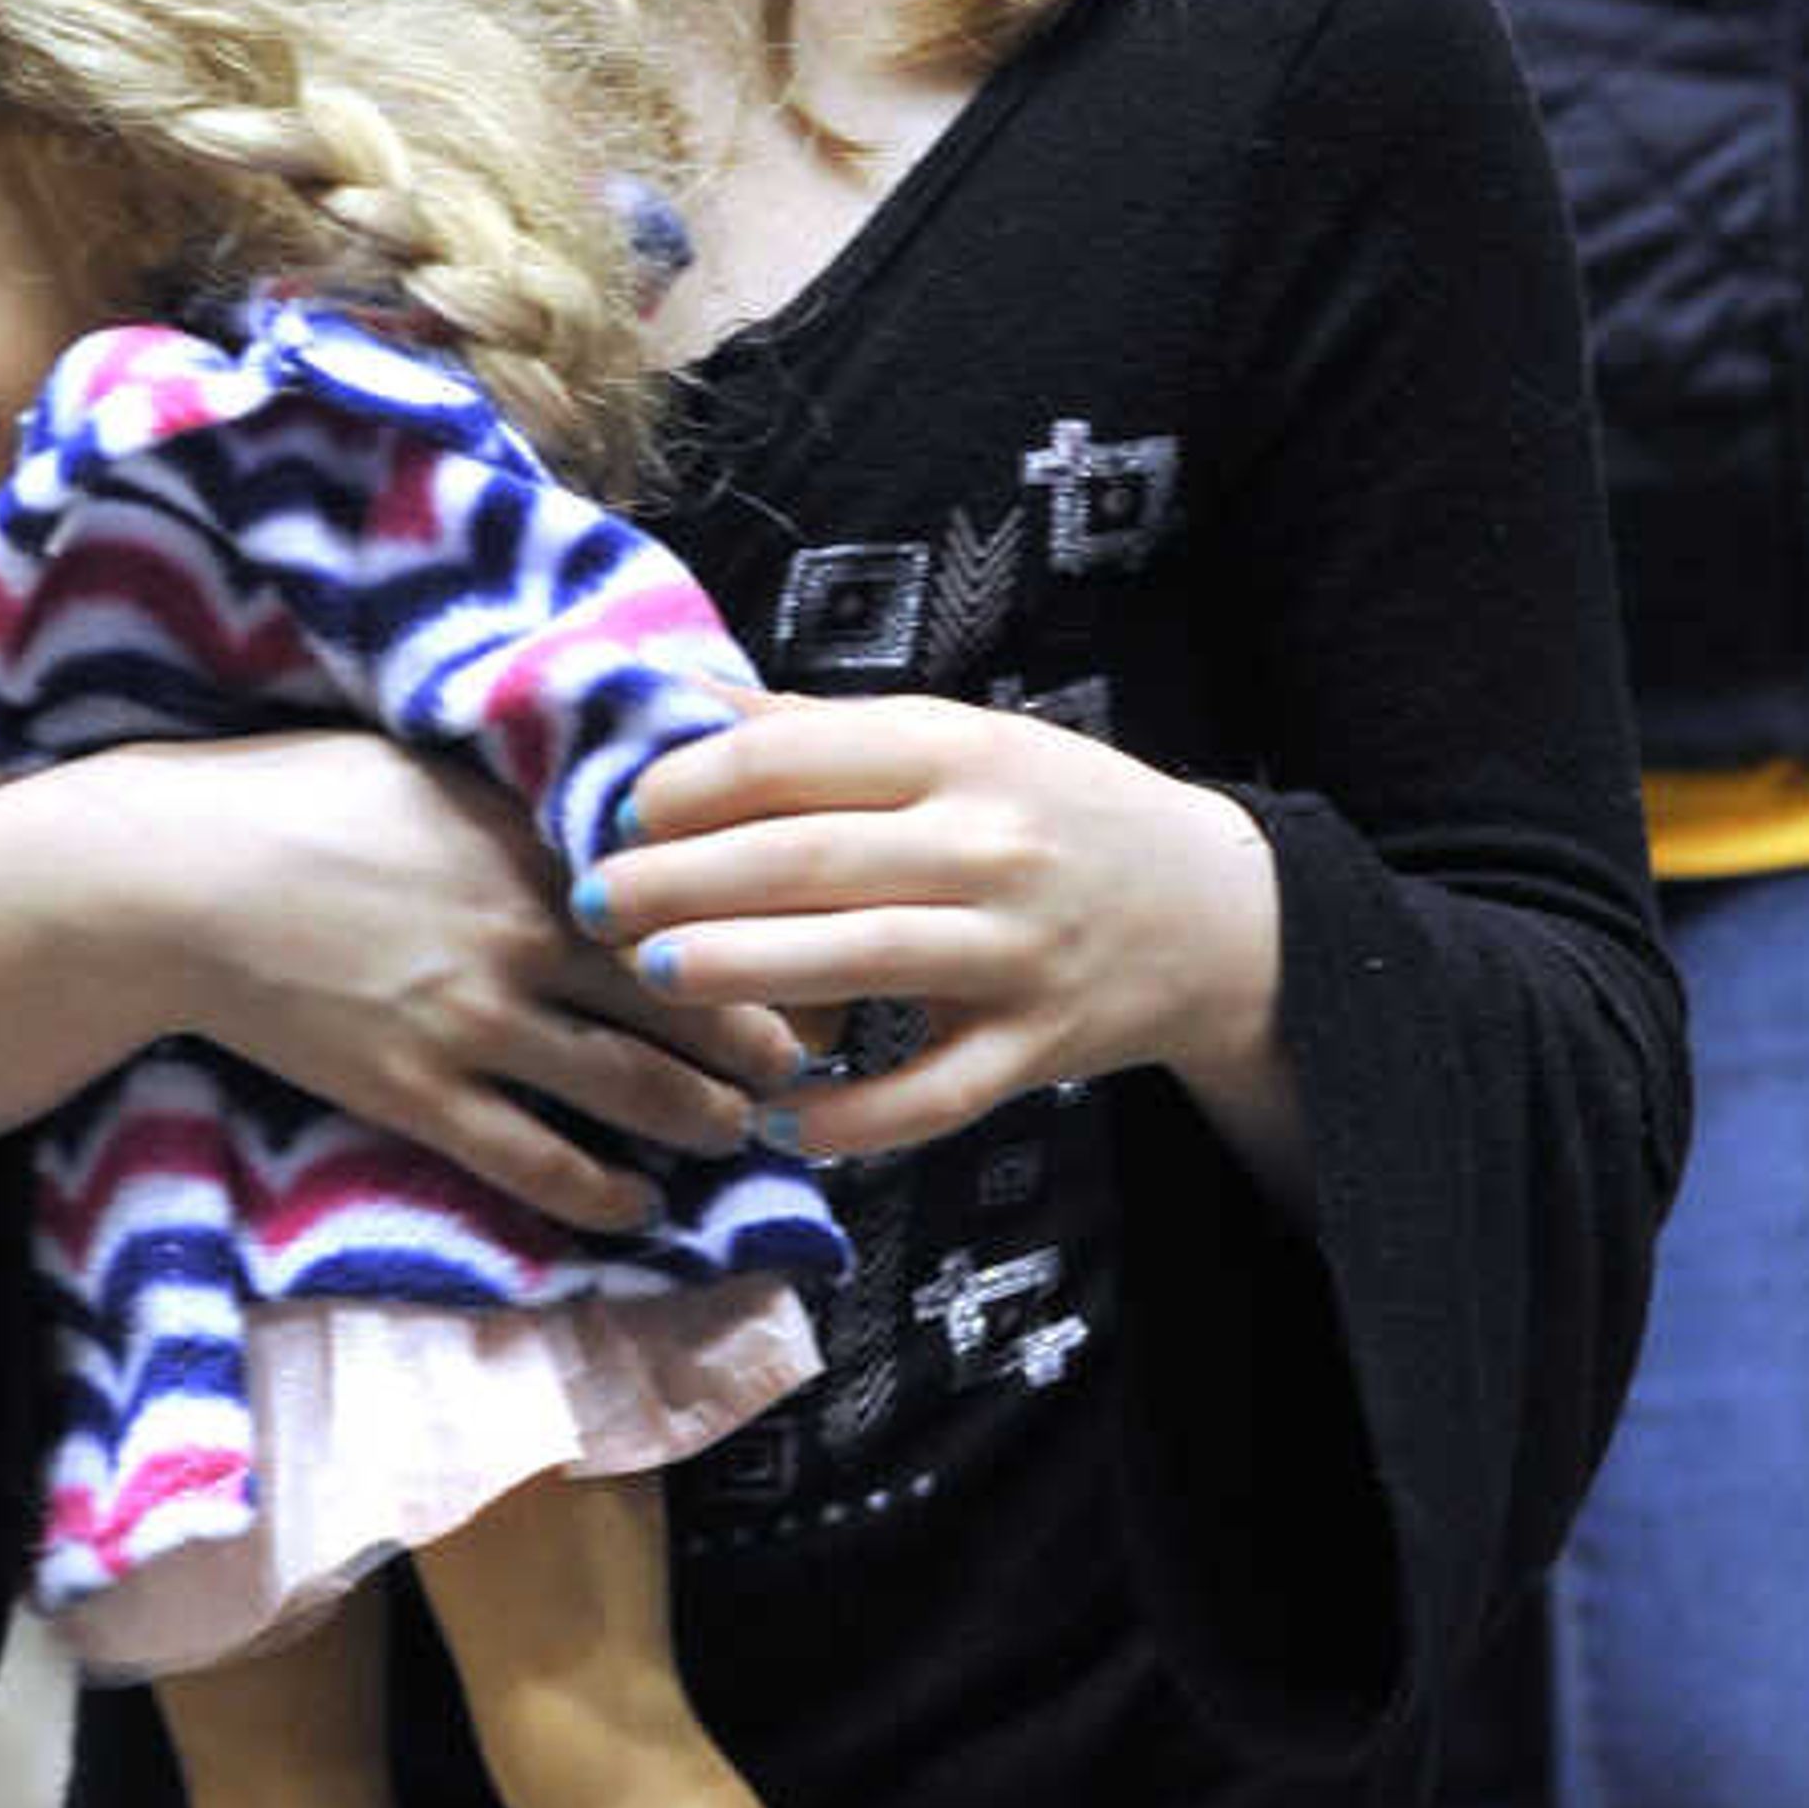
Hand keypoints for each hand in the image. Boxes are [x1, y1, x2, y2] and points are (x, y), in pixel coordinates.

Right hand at [164, 737, 811, 1228]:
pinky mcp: (418, 1092)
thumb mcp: (433, 764)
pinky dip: (601, 1191)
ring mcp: (474, 1021)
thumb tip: (609, 789)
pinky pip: (535, 1161)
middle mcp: (526, 934)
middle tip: (807, 1061)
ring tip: (742, 1131)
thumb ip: (527, 788)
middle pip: (686, 999)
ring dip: (703, 1118)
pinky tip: (636, 1204)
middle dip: (761, 1039)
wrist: (178, 880)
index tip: (807, 945)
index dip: (761, 928)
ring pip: (633, 1089)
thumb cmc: (296, 797)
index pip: (689, 894)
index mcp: (536, 843)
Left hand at [579, 695, 1291, 1174]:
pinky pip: (934, 1093)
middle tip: (593, 902)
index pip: (794, 758)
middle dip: (686, 880)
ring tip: (652, 976)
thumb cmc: (1050, 811)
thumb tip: (667, 686)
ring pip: (863, 961)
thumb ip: (811, 728)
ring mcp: (1016, 950)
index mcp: (954, 750)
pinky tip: (776, 1121)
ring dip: (747, 971)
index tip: (617, 814)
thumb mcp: (952, 741)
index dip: (689, 785)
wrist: (1215, 909)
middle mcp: (987, 842)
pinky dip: (855, 1117)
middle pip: (810, 858)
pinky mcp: (1038, 1046)